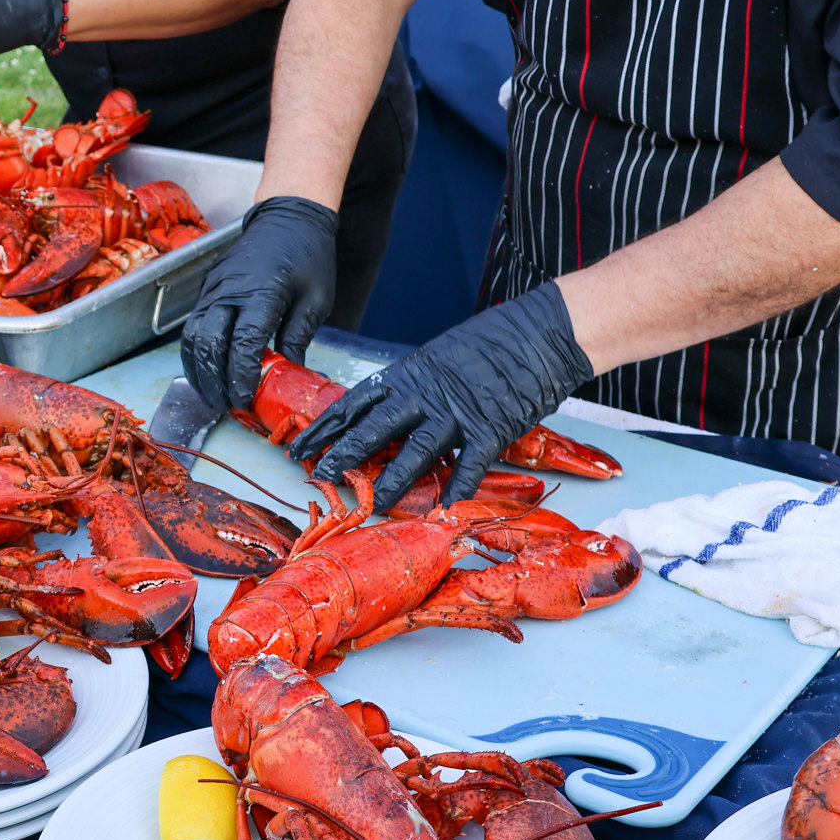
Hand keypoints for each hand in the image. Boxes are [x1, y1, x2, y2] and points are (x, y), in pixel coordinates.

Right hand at [180, 197, 337, 413]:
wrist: (288, 218)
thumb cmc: (308, 256)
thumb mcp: (316, 298)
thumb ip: (298, 336)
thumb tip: (287, 372)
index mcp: (263, 291)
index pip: (243, 341)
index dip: (240, 374)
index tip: (244, 398)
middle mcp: (230, 290)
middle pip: (209, 342)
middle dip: (215, 380)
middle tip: (227, 406)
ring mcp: (213, 289)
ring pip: (192, 337)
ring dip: (199, 371)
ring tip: (212, 397)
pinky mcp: (207, 290)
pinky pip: (191, 327)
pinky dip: (194, 355)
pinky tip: (204, 373)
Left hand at [289, 283, 594, 506]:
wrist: (539, 331)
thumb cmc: (489, 342)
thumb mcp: (437, 357)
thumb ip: (412, 385)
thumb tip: (386, 409)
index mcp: (409, 374)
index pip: (356, 403)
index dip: (326, 427)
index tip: (300, 446)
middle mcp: (426, 394)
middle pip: (376, 427)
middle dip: (344, 453)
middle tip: (319, 475)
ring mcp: (458, 412)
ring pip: (417, 450)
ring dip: (394, 479)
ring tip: (374, 504)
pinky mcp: (492, 428)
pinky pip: (471, 463)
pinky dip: (460, 486)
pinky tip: (447, 508)